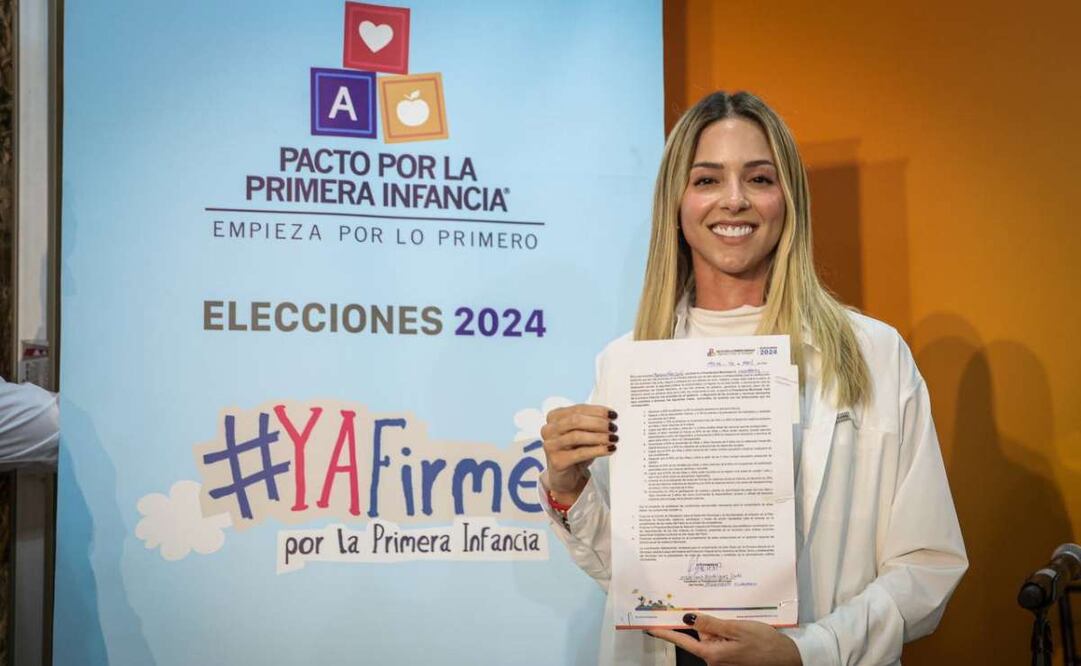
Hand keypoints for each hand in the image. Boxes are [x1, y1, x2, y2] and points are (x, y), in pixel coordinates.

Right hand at [540, 404, 617, 503]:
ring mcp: (550, 445)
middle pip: (576, 420)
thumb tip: (611, 419)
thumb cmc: (575, 450)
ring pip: (577, 436)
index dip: (597, 411)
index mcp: (554, 417)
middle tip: (614, 427)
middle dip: (598, 423)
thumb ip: (591, 423)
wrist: (566, 476)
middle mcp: (548, 429)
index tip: (613, 414)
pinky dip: (597, 450)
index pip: (577, 409)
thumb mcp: (582, 433)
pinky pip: (580, 453)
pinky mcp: (556, 461)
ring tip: (613, 438)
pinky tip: (609, 449)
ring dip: (599, 436)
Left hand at [650, 614, 801, 665]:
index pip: (683, 641)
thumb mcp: (737, 628)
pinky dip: (727, 634)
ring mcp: (722, 662)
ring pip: (712, 638)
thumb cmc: (765, 644)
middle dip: (708, 624)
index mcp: (713, 654)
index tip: (650, 627)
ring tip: (741, 627)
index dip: (665, 633)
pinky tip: (742, 632)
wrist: (788, 659)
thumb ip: (711, 623)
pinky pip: (721, 643)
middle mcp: (714, 661)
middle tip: (727, 619)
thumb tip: (687, 618)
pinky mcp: (730, 660)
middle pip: (700, 636)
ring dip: (720, 628)